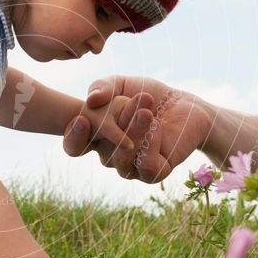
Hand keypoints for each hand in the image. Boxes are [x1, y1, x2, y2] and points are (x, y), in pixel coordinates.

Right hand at [63, 76, 211, 182]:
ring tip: (145, 111)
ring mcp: (131, 167)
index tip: (83, 119)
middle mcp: (111, 156)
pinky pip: (145, 167)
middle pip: (102, 151)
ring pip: (121, 160)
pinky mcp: (155, 172)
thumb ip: (102, 86)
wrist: (183, 104)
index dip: (74, 138)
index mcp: (97, 138)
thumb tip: (90, 100)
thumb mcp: (121, 84)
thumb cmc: (147, 96)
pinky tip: (156, 127)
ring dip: (133, 133)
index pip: (75, 147)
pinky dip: (149, 146)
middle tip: (131, 101)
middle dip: (115, 124)